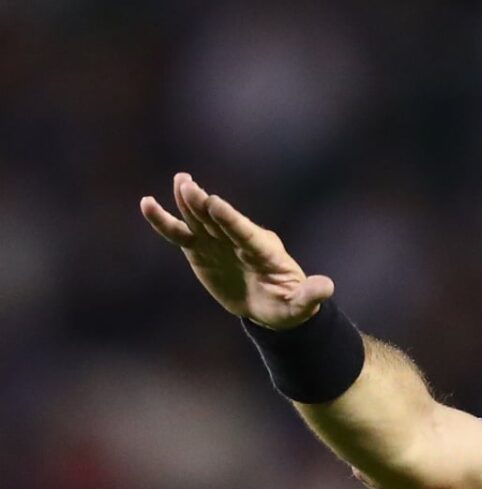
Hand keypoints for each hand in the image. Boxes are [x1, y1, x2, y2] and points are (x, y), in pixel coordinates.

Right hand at [139, 172, 333, 329]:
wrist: (270, 307)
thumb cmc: (288, 306)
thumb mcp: (301, 306)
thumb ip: (310, 296)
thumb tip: (327, 286)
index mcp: (264, 251)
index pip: (245, 233)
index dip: (230, 219)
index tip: (215, 204)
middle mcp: (240, 240)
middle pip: (220, 220)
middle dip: (205, 205)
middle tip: (189, 185)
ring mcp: (219, 242)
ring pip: (200, 220)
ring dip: (188, 202)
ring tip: (180, 181)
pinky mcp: (201, 248)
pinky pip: (180, 233)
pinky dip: (164, 221)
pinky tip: (147, 204)